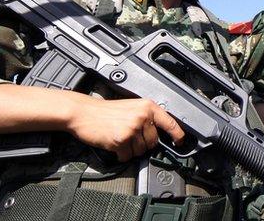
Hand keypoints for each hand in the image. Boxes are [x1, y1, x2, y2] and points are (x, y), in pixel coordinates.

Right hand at [67, 98, 185, 161]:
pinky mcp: (121, 140)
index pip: (170, 122)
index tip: (180, 141)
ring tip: (120, 138)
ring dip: (130, 150)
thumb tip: (159, 133)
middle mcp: (142, 117)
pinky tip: (114, 144)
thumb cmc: (105, 111)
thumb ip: (146, 117)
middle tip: (129, 137)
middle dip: (143, 144)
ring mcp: (132, 129)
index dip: (177, 134)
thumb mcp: (131, 107)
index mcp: (147, 107)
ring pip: (141, 151)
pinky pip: (127, 156)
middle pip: (153, 142)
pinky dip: (121, 155)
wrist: (83, 112)